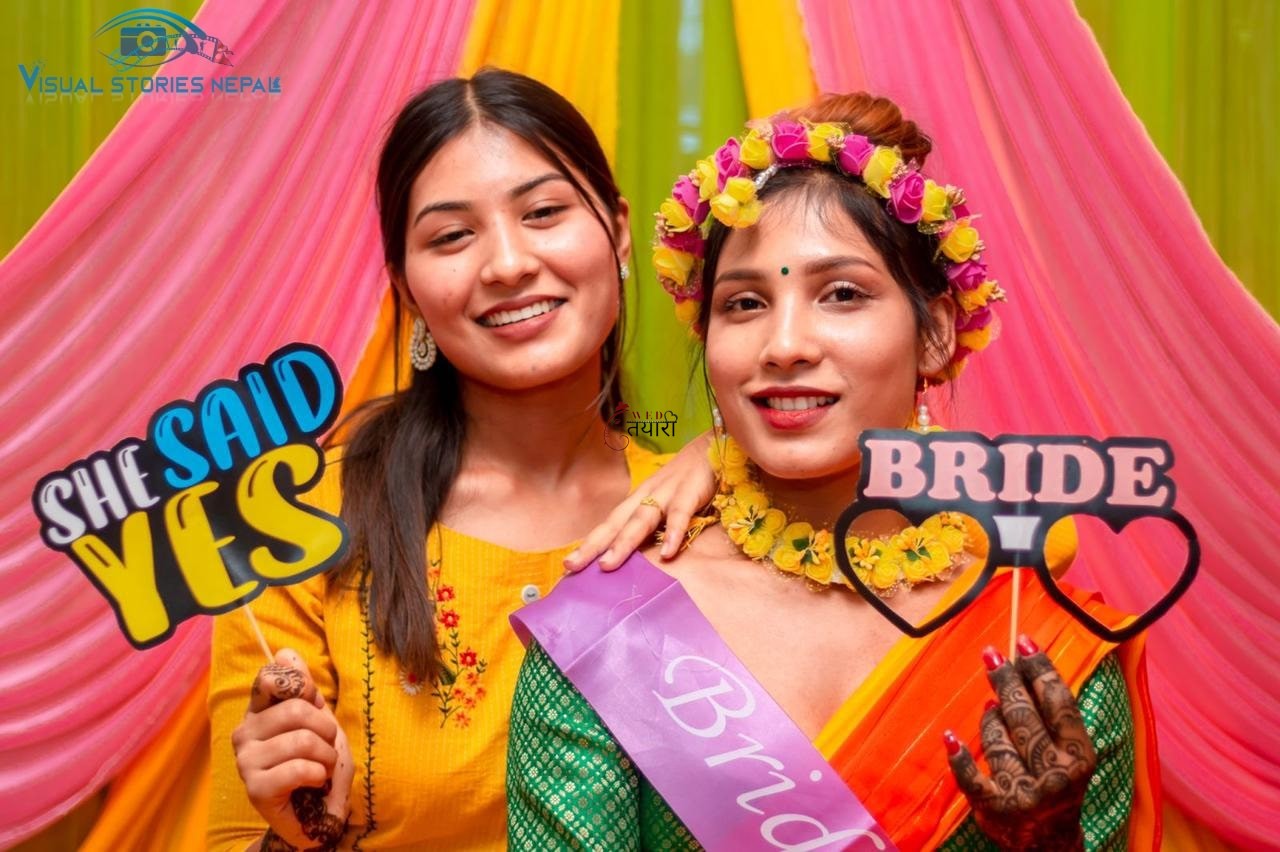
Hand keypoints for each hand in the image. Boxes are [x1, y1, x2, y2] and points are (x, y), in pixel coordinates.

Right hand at [232, 648, 352, 848]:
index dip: (305, 688)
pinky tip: (314, 782)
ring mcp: (245, 761)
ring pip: (302, 740)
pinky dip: (318, 774)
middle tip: (326, 746)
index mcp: (258, 710)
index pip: (271, 678)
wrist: (321, 811)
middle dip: (326, 728)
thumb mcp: (319, 718)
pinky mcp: (255, 789)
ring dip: (326, 755)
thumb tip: (285, 652)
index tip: (315, 703)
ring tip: (322, 766)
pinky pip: (299, 769)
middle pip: (296, 710)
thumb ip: (302, 687)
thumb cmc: (318, 760)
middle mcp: (244, 732)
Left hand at [565, 430, 716, 571]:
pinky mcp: (691, 492)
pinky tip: (667, 553)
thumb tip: (634, 554)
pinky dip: (673, 533)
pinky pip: (680, 515)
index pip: (609, 525)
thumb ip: (651, 525)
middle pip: (616, 523)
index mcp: (638, 500)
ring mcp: (667, 493)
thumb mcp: (664, 502)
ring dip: (624, 542)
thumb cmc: (686, 480)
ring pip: (641, 519)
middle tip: (572, 566)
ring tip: (608, 564)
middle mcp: (646, 496)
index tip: (568, 566)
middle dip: (593, 545)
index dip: (589, 544)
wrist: (713, 445)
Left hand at [944, 635, 1096, 850]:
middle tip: (992, 655)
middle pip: (1025, 716)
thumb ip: (1050, 715)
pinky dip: (959, 757)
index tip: (1023, 642)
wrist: (1049, 844)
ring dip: (989, 720)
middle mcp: (1055, 776)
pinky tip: (950, 738)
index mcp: (1079, 758)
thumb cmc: (1057, 784)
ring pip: (996, 738)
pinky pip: (971, 776)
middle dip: (1006, 681)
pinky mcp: (995, 809)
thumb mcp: (1067, 753)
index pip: (1059, 705)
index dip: (1040, 670)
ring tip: (991, 708)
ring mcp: (1024, 794)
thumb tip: (1020, 662)